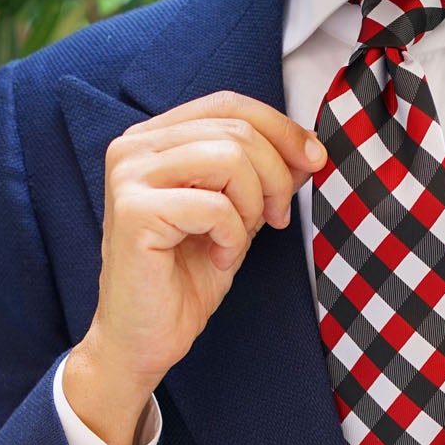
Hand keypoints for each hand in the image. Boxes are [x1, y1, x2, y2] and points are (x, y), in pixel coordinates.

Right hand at [63, 92, 326, 444]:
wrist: (143, 340)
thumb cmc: (183, 281)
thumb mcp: (235, 217)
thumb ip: (260, 177)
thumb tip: (308, 149)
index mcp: (154, 138)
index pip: (229, 103)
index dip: (281, 128)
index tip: (315, 162)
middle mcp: (133, 146)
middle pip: (236, 129)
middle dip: (276, 176)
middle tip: (275, 220)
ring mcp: (129, 175)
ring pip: (230, 157)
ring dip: (253, 205)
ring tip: (236, 241)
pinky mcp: (135, 211)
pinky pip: (216, 205)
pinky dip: (232, 236)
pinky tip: (217, 258)